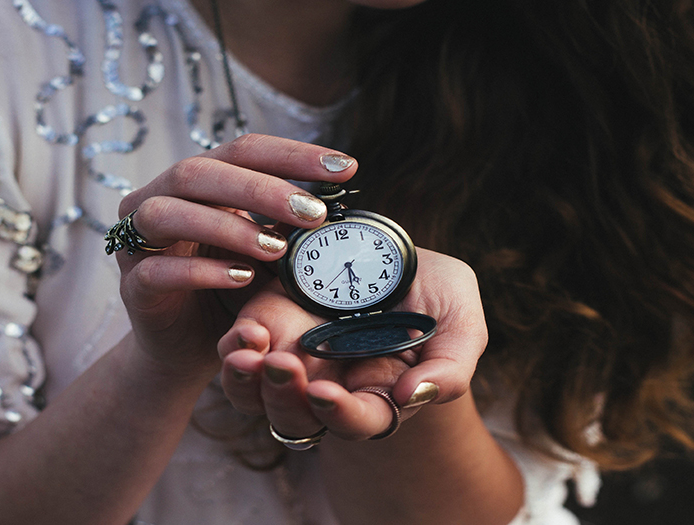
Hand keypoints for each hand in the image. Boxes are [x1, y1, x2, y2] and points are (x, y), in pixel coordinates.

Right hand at [113, 134, 355, 376]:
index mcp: (196, 181)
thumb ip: (289, 224)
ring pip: (170, 213)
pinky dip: (202, 273)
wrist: (190, 348)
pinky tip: (242, 277)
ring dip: (229, 227)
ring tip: (278, 249)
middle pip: (200, 172)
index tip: (344, 168)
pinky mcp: (133, 285)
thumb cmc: (231, 289)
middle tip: (313, 213)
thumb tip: (340, 199)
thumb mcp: (268, 252)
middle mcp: (159, 198)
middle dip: (260, 189)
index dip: (292, 154)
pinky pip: (158, 271)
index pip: (242, 150)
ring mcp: (139, 242)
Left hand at [216, 248, 487, 440]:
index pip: (358, 422)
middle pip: (296, 418)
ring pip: (255, 398)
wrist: (387, 248)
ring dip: (246, 383)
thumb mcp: (460, 322)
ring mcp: (293, 360)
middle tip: (280, 366)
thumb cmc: (433, 293)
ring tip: (249, 355)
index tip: (323, 392)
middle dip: (283, 399)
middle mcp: (330, 387)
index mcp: (378, 396)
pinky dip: (233, 348)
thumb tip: (415, 396)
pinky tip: (246, 334)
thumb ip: (451, 367)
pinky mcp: (264, 328)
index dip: (340, 415)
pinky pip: (235, 353)